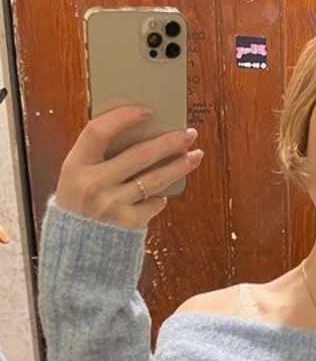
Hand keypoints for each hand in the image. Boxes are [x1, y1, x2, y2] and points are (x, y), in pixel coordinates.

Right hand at [54, 106, 202, 229]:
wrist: (76, 249)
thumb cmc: (80, 204)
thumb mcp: (76, 177)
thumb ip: (98, 157)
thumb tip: (139, 132)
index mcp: (74, 166)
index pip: (98, 131)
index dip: (122, 117)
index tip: (146, 111)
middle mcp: (93, 184)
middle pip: (138, 155)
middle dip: (168, 142)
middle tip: (188, 133)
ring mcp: (111, 205)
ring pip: (154, 179)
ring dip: (178, 166)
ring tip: (195, 155)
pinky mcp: (128, 223)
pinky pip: (153, 203)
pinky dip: (159, 197)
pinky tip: (163, 192)